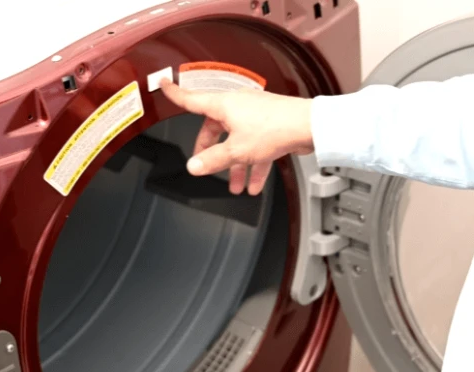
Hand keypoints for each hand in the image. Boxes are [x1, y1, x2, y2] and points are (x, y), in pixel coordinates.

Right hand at [159, 79, 314, 194]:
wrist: (309, 127)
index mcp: (224, 105)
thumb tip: (194, 166)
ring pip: (237, 142)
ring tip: (235, 186)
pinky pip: (254, 147)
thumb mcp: (236, 150)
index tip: (164, 85)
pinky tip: (255, 184)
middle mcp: (238, 107)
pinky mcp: (269, 126)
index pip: (192, 99)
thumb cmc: (274, 129)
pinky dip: (253, 165)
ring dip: (235, 166)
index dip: (175, 94)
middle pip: (214, 129)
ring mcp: (254, 116)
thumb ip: (213, 160)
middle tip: (205, 166)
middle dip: (211, 151)